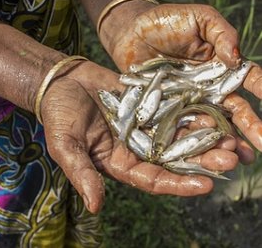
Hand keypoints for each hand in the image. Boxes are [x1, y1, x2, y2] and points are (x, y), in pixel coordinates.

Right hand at [39, 60, 237, 213]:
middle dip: (200, 160)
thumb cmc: (59, 114)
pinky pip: (171, 108)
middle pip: (172, 158)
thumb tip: (95, 206)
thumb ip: (81, 173)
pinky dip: (189, 110)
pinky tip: (210, 110)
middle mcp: (135, 146)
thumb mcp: (65, 145)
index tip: (205, 185)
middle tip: (230, 159)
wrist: (63, 82)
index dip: (177, 184)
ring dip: (202, 136)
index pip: (152, 179)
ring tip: (229, 136)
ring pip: (177, 134)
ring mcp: (143, 123)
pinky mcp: (147, 102)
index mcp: (118, 161)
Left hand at [100, 2, 261, 160]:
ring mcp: (187, 99)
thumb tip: (236, 59)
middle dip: (249, 126)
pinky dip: (192, 140)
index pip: (246, 78)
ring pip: (211, 122)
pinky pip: (182, 125)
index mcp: (218, 66)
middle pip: (233, 108)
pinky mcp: (166, 107)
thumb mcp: (199, 18)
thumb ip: (221, 33)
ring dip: (225, 140)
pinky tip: (203, 155)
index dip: (261, 88)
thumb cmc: (165, 21)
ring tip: (238, 159)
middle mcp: (207, 87)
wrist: (131, 32)